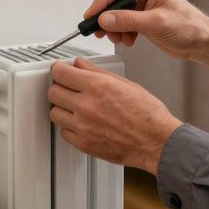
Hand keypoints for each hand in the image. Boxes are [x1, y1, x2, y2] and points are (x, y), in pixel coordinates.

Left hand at [47, 57, 182, 173]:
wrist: (156, 141)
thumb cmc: (147, 114)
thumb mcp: (125, 83)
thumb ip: (97, 72)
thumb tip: (80, 64)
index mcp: (97, 86)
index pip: (60, 73)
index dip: (58, 69)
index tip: (59, 70)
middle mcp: (87, 105)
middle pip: (53, 92)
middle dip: (59, 87)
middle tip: (68, 88)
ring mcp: (83, 126)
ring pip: (54, 113)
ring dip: (62, 108)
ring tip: (75, 106)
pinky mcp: (84, 143)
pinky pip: (64, 132)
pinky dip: (69, 126)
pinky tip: (81, 122)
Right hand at [85, 0, 208, 75]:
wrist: (202, 42)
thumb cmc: (189, 26)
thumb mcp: (157, 23)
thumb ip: (129, 20)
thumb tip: (105, 19)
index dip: (101, 1)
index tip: (91, 16)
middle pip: (113, 0)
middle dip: (105, 17)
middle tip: (98, 31)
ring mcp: (141, 7)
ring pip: (115, 14)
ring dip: (113, 28)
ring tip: (119, 39)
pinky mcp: (141, 20)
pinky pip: (122, 24)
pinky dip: (121, 34)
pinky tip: (128, 41)